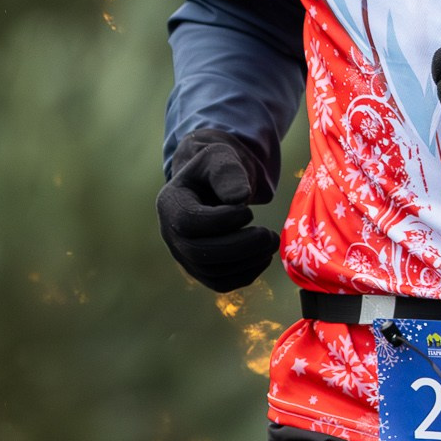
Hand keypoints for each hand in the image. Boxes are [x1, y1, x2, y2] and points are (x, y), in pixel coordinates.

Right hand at [156, 129, 279, 291]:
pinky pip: (222, 283)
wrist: (215, 184)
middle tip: (269, 235)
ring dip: (247, 261)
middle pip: (199, 253)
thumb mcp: (221, 158)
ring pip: (212, 272)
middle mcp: (171, 234)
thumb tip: (239, 198)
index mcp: (170, 203)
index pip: (188, 222)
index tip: (248, 211)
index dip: (221, 221)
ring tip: (271, 241)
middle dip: (239, 246)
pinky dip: (246, 274)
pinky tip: (263, 255)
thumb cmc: (217, 168)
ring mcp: (185, 255)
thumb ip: (228, 173)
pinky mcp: (202, 270)